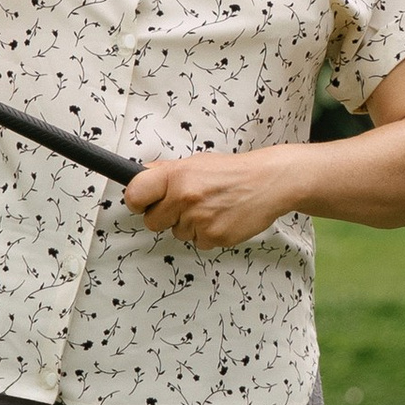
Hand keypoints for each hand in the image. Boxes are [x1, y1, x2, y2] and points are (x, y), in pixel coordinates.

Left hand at [124, 148, 307, 248]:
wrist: (269, 182)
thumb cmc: (234, 172)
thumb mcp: (196, 162)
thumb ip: (167, 171)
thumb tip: (139, 175)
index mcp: (176, 175)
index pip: (135, 195)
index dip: (136, 201)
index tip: (142, 203)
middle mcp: (184, 197)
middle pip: (152, 221)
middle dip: (165, 216)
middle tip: (185, 205)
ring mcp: (198, 219)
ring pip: (176, 233)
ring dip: (189, 225)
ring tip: (210, 208)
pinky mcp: (213, 237)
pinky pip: (198, 242)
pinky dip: (207, 234)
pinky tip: (220, 218)